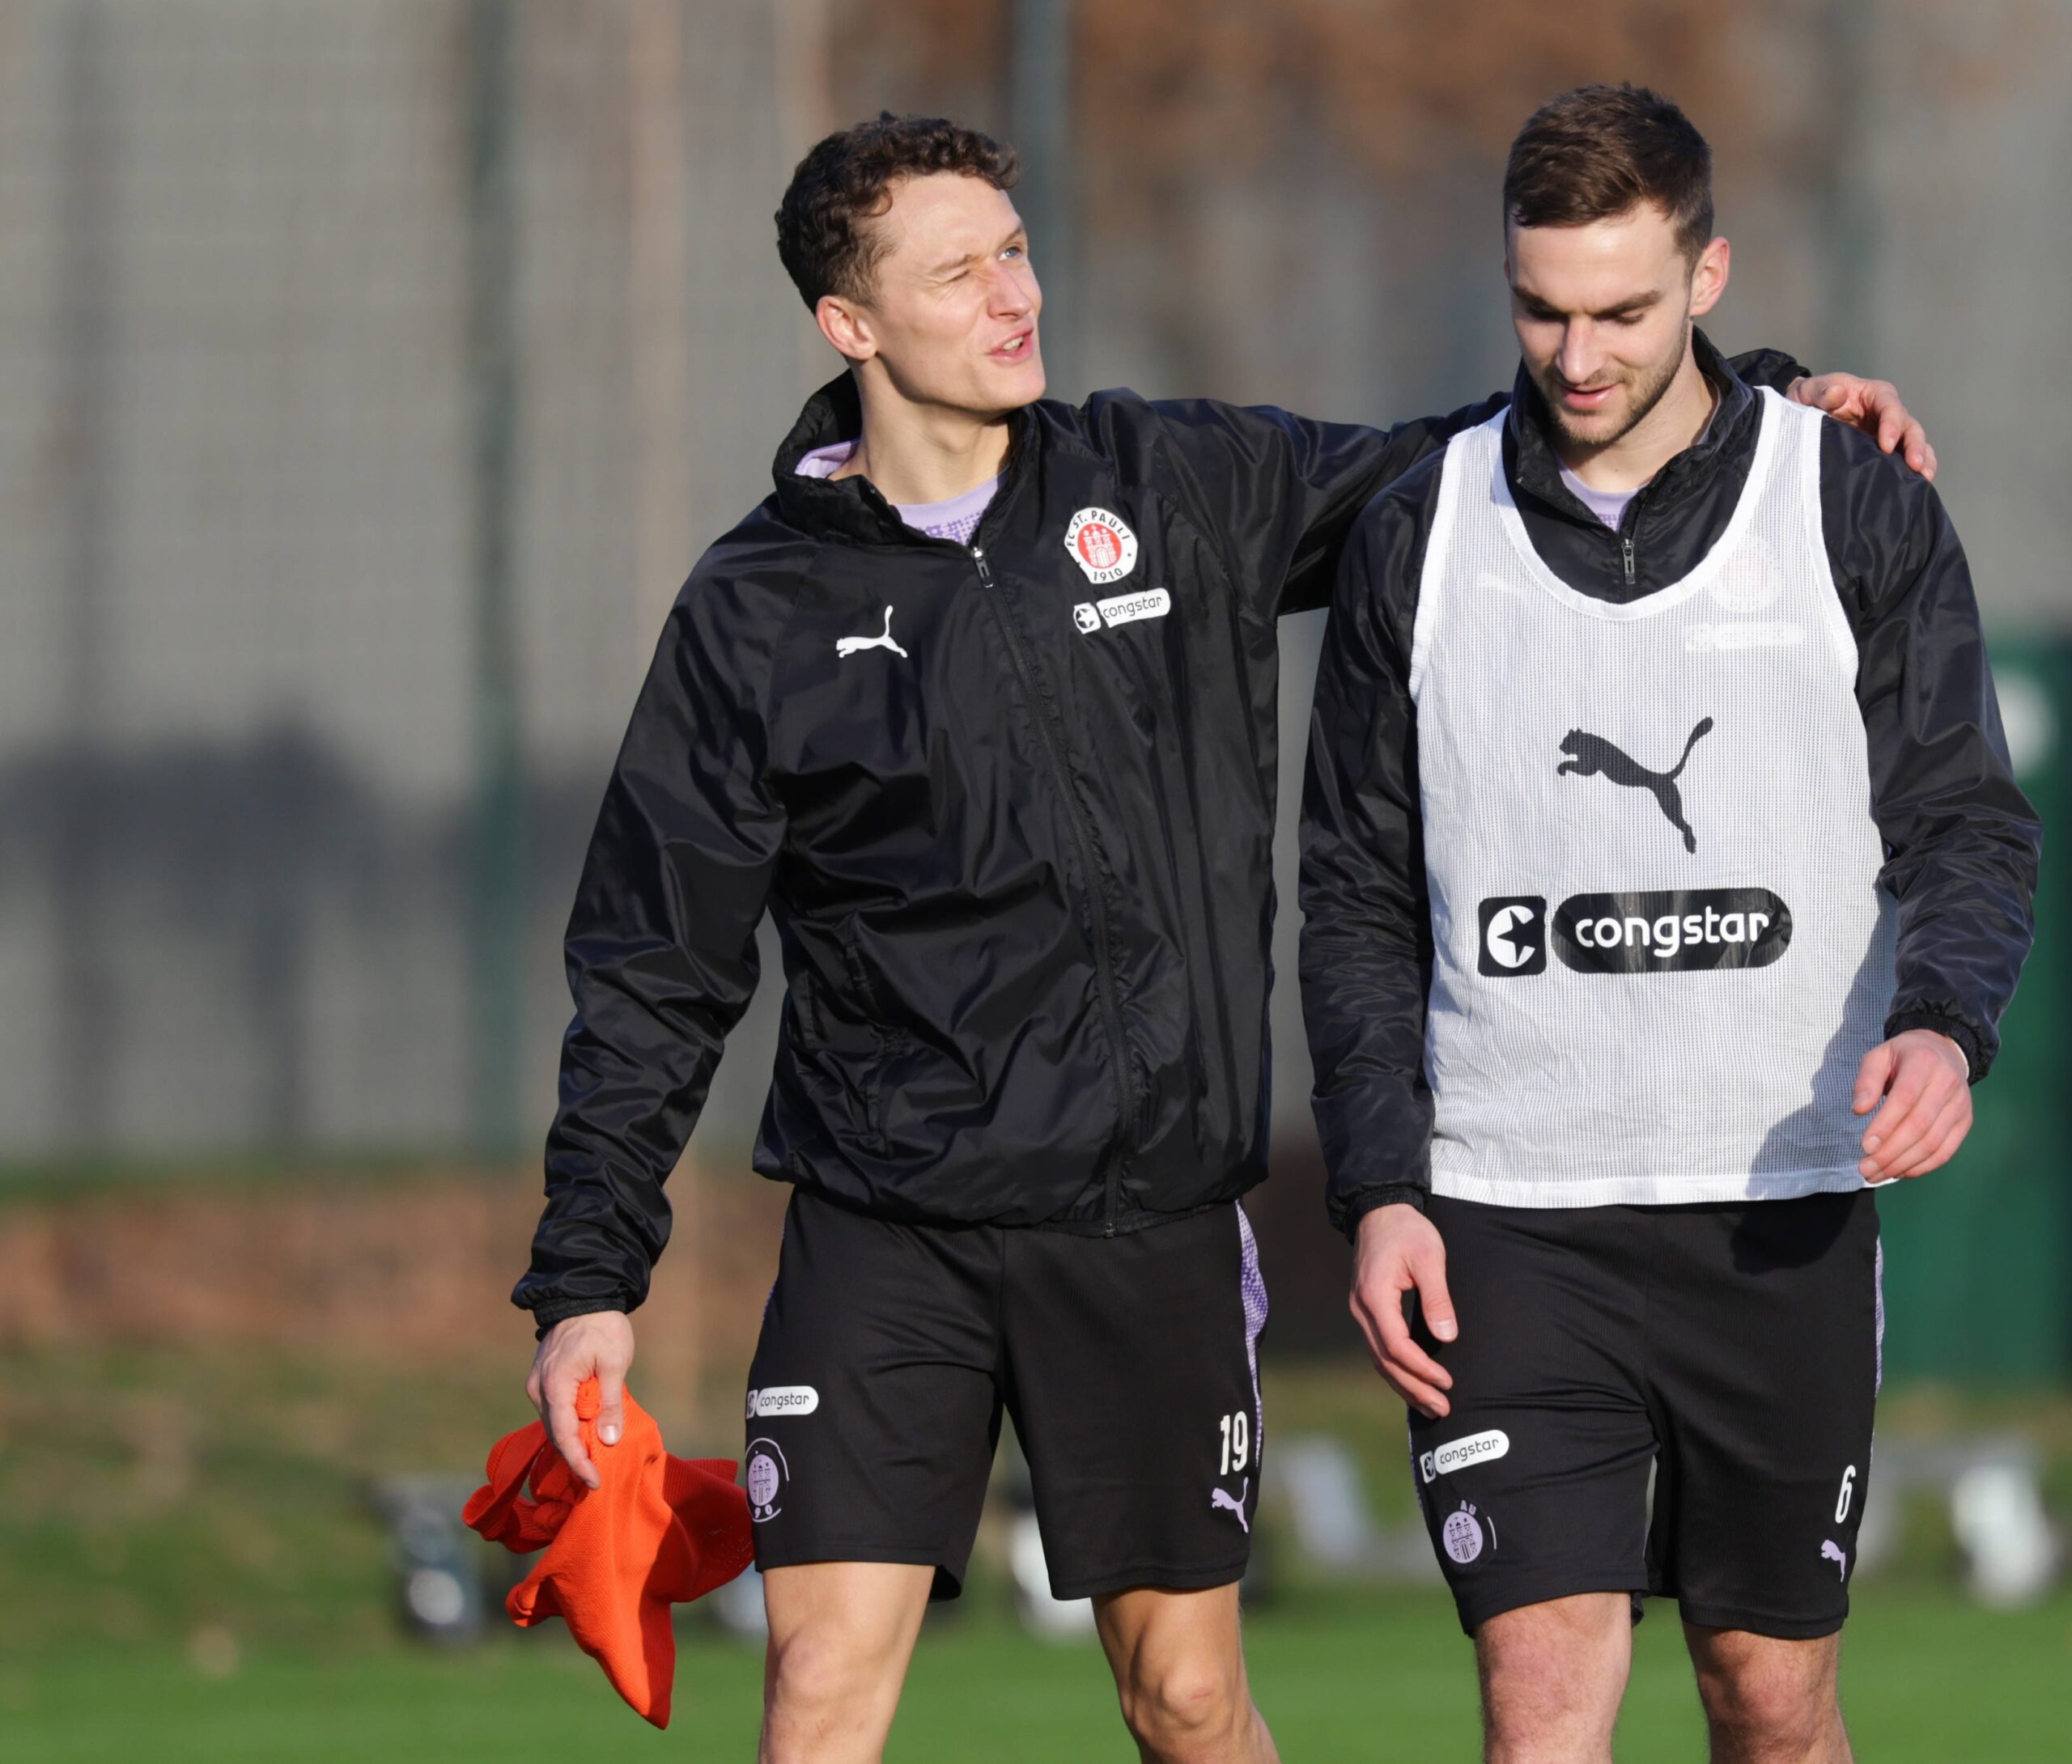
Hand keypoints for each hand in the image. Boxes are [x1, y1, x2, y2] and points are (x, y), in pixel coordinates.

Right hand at [525, 1310, 635, 1490]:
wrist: (585, 1297)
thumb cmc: (604, 1327)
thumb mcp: (615, 1363)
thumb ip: (610, 1403)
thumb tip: (608, 1441)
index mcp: (555, 1385)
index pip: (564, 1435)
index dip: (578, 1462)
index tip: (594, 1482)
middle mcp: (539, 1389)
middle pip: (555, 1434)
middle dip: (574, 1458)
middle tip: (596, 1478)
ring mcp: (537, 1384)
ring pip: (553, 1424)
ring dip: (571, 1443)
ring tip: (593, 1462)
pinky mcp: (542, 1380)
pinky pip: (554, 1411)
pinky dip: (568, 1426)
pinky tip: (584, 1435)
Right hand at [1350, 1203, 1457, 1418]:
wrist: (1379, 1210)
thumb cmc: (1407, 1231)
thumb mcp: (1429, 1258)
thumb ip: (1437, 1298)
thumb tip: (1447, 1337)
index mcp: (1375, 1297)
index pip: (1397, 1347)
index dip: (1422, 1369)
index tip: (1447, 1381)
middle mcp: (1361, 1309)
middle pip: (1385, 1361)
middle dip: (1414, 1388)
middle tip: (1442, 1409)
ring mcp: (1360, 1311)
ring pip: (1379, 1359)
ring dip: (1404, 1384)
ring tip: (1431, 1405)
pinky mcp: (1366, 1310)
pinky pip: (1379, 1348)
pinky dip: (1396, 1369)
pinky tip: (1413, 1381)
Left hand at [1787, 373, 1936, 479]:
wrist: (1803, 412)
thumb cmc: (1811, 397)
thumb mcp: (1811, 390)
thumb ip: (1823, 391)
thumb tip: (1837, 393)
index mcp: (1874, 395)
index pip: (1890, 406)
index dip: (1892, 425)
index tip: (1886, 446)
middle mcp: (1887, 413)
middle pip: (1909, 426)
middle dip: (1914, 446)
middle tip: (1915, 466)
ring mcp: (1888, 433)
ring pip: (1914, 443)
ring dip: (1922, 460)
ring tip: (1924, 478)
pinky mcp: (1885, 451)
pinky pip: (1905, 459)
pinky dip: (1913, 471)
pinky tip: (1916, 486)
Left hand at [1853, 1029, 1971, 1181]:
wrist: (1943, 1052)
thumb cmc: (1903, 1057)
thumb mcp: (1879, 1056)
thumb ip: (1867, 1080)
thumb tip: (1859, 1109)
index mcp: (1924, 1062)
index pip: (1905, 1098)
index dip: (1885, 1125)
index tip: (1865, 1146)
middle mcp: (1948, 1083)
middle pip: (1919, 1126)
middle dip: (1890, 1152)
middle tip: (1865, 1169)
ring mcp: (1960, 1105)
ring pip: (1933, 1143)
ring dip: (1903, 1164)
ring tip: (1876, 1174)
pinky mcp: (1965, 1121)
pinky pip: (1945, 1151)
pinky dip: (1922, 1167)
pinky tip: (1899, 1172)